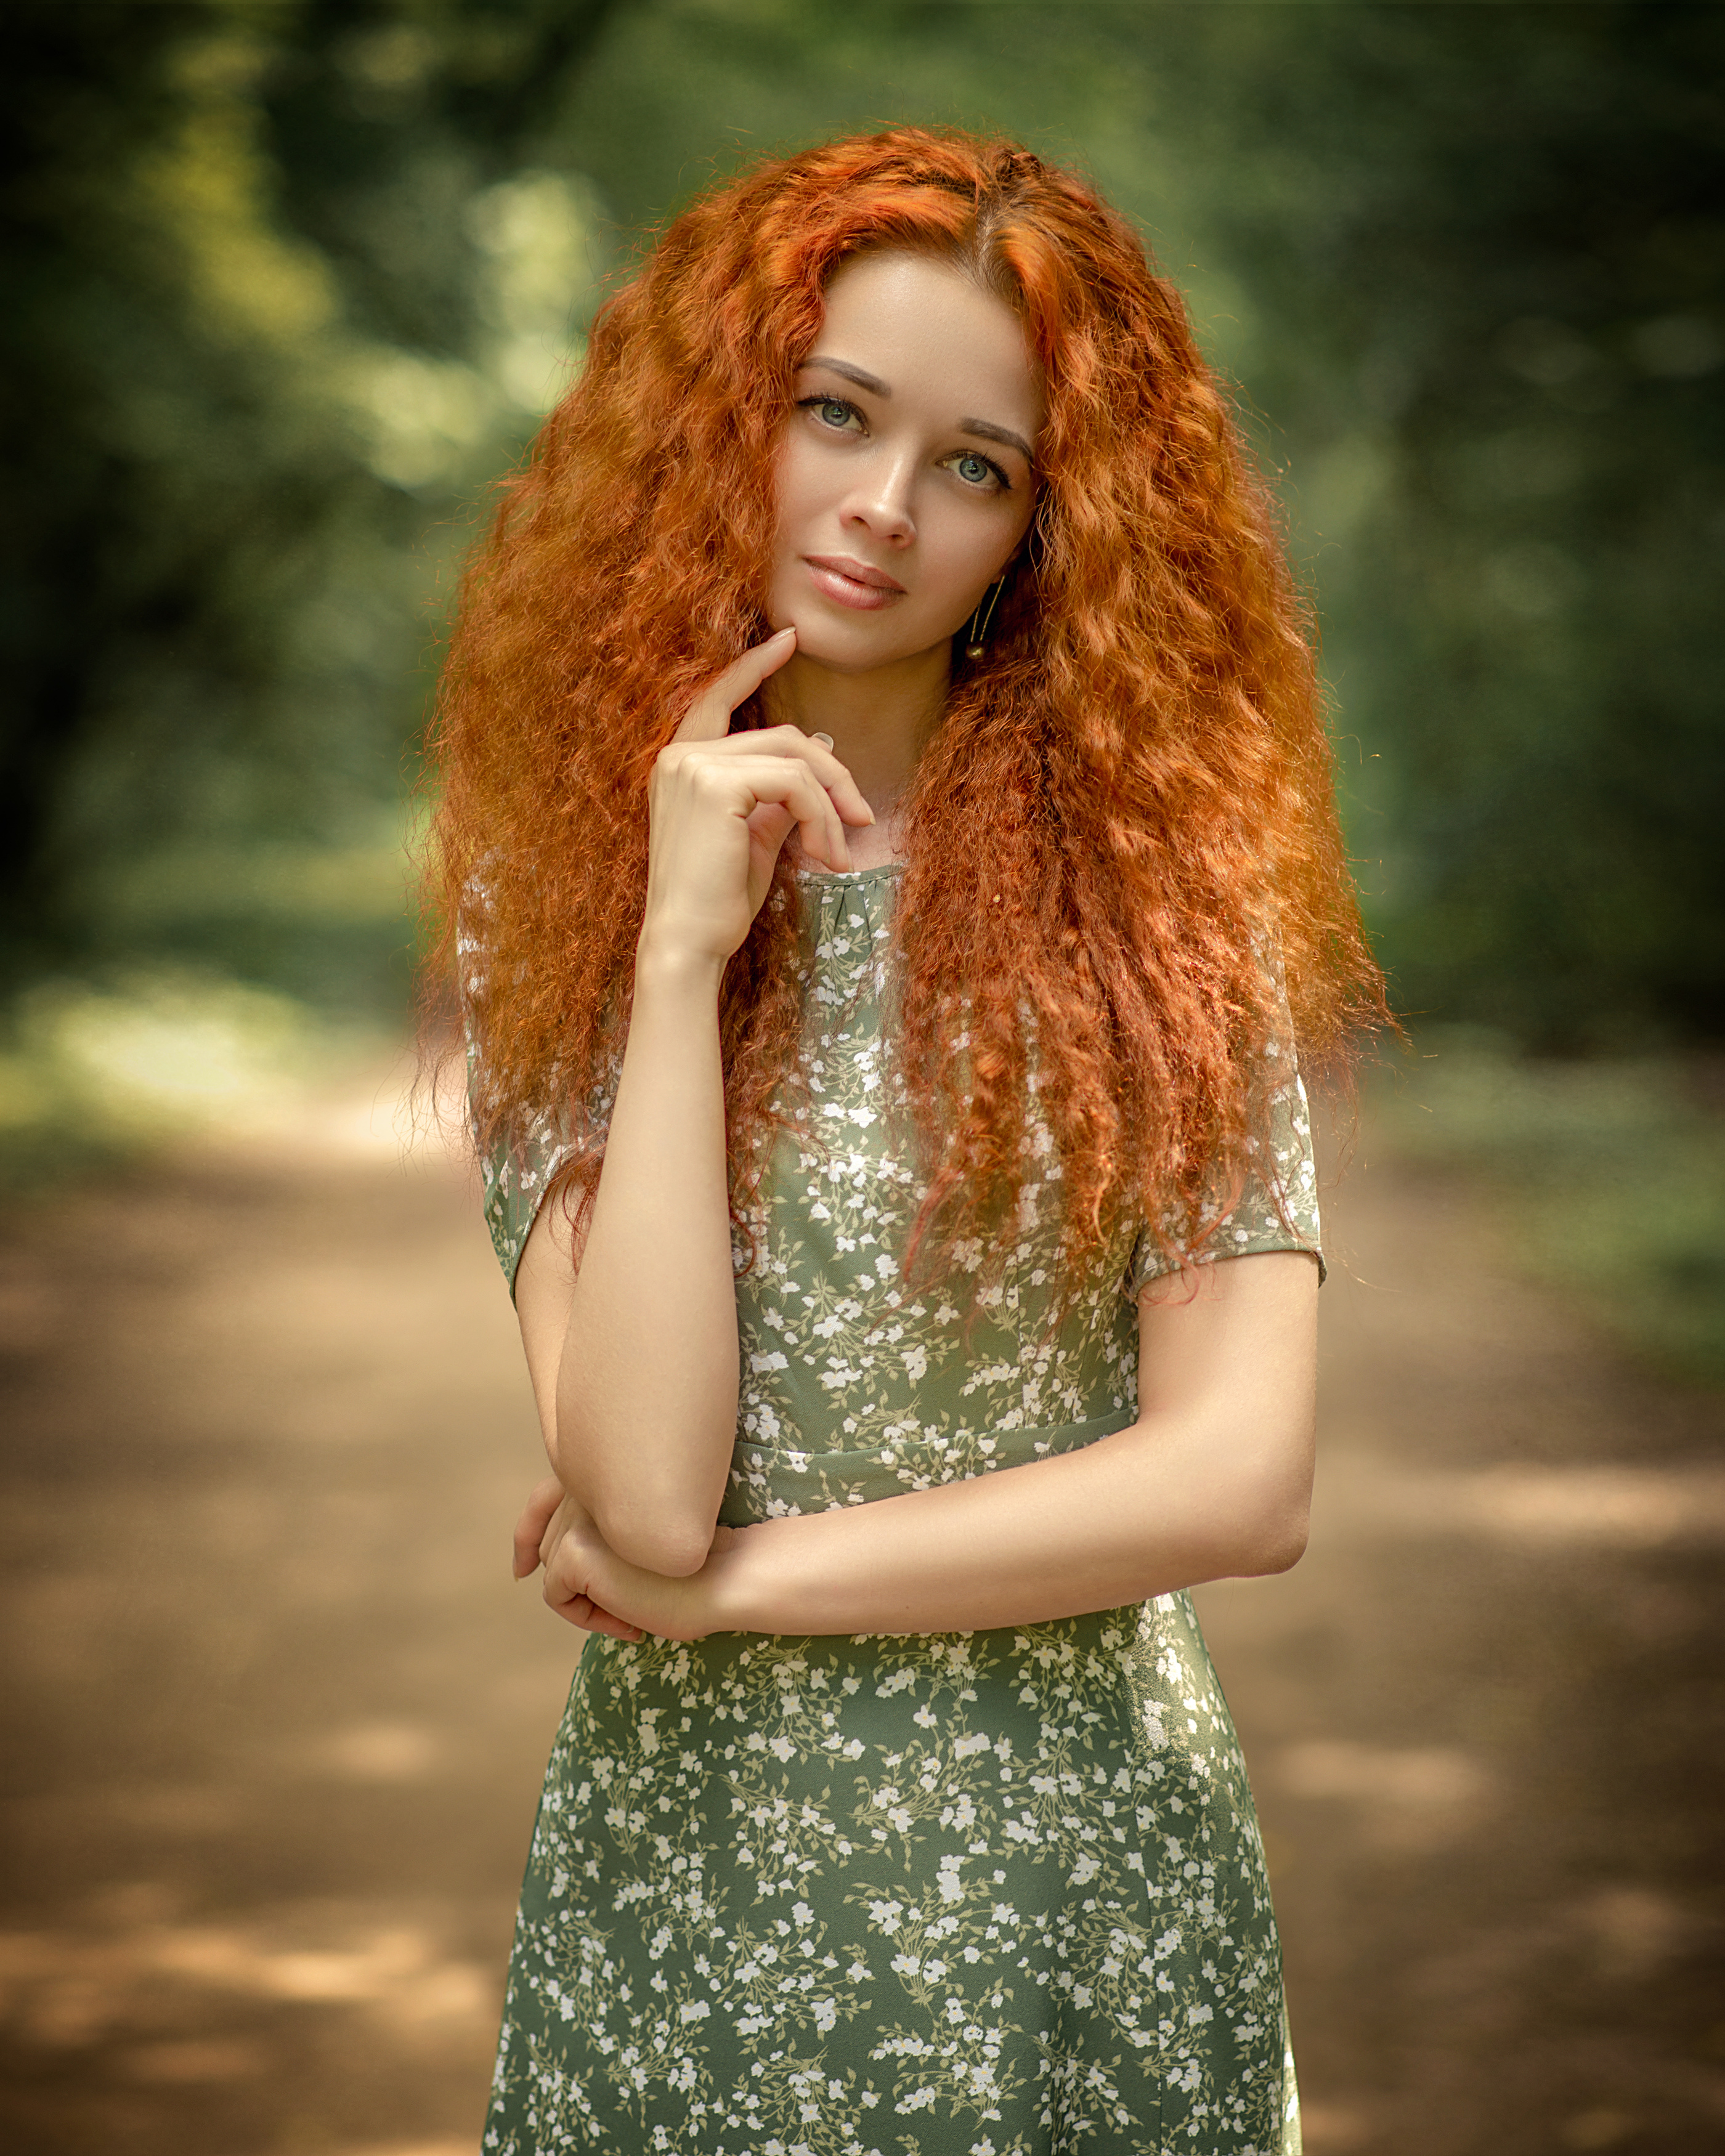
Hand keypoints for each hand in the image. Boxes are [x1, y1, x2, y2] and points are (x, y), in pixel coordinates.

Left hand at [536, 1485, 744, 1642]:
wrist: (726, 1576)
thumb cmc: (700, 1564)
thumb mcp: (641, 1540)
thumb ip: (604, 1531)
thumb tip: (540, 1559)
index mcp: (606, 1474)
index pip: (545, 1499)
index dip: (529, 1534)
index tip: (524, 1565)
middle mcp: (588, 1487)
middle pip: (551, 1544)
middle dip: (579, 1583)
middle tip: (630, 1607)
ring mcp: (580, 1516)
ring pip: (553, 1571)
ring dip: (586, 1602)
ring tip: (632, 1613)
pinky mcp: (575, 1548)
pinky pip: (555, 1595)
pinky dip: (584, 1617)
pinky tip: (627, 1621)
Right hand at [642, 628, 874, 964]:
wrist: (687, 942)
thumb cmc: (716, 901)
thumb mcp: (751, 839)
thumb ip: (775, 799)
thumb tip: (815, 775)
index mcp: (681, 765)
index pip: (718, 700)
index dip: (752, 668)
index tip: (789, 640)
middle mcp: (679, 756)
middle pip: (782, 737)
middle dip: (832, 776)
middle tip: (863, 817)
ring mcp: (693, 766)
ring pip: (795, 759)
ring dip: (832, 806)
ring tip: (839, 852)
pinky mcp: (716, 785)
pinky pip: (794, 784)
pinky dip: (822, 818)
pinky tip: (823, 856)